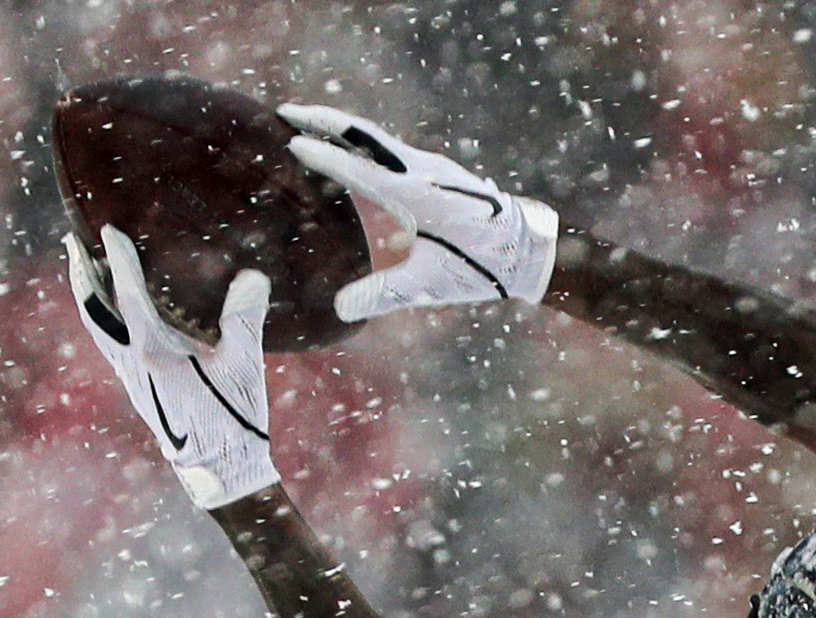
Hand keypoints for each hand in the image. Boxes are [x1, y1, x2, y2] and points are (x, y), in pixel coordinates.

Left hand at [64, 227, 277, 509]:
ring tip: (87, 272)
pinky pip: (109, 345)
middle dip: (83, 274)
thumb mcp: (244, 367)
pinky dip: (104, 319)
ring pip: (97, 329)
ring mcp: (130, 379)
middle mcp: (131, 364)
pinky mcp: (138, 390)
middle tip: (74, 243)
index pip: (128, 295)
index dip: (118, 259)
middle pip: (93, 310)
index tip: (107, 230)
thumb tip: (253, 277)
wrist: (220, 472)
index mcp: (153, 352)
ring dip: (89, 297)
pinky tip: (114, 316)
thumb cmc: (234, 421)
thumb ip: (245, 319)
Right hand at [281, 105, 558, 317]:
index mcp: (416, 193)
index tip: (290, 142)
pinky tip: (352, 152)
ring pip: (378, 137)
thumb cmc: (483, 265)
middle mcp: (422, 170)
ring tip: (308, 125)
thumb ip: (384, 294)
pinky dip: (363, 142)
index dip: (323, 155)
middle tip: (285, 112)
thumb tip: (341, 309)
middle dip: (323, 120)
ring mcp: (431, 166)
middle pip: (364, 133)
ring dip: (342, 127)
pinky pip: (391, 148)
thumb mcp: (431, 284)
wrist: (530, 249)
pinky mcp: (436, 172)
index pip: (358, 166)